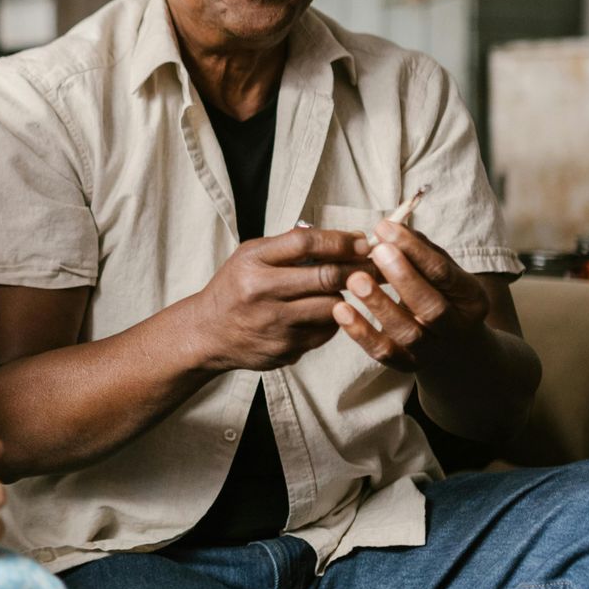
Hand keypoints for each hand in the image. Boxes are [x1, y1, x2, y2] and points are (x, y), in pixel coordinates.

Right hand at [190, 227, 374, 372]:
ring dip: (345, 296)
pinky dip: (332, 320)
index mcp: (252, 263)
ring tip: (347, 289)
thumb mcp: (250, 255)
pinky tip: (324, 313)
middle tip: (380, 264)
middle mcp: (261, 293)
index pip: (304, 243)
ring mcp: (274, 325)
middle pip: (325, 276)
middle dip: (358, 268)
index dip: (339, 240)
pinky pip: (325, 332)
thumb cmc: (236, 286)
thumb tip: (345, 239)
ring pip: (331, 307)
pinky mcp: (285, 349)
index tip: (362, 240)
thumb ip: (288, 245)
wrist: (208, 333)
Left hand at [333, 220, 491, 371]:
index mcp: (471, 299)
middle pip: (431, 306)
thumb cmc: (441, 296)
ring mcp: (433, 351)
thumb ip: (420, 251)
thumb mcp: (442, 273)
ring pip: (407, 332)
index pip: (444, 273)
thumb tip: (391, 227)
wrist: (455, 349)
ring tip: (354, 279)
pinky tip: (341, 310)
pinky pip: (383, 352)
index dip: (415, 250)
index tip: (385, 228)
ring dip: (379, 304)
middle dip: (403, 277)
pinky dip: (361, 332)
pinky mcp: (407, 365)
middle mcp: (456, 328)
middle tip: (376, 251)